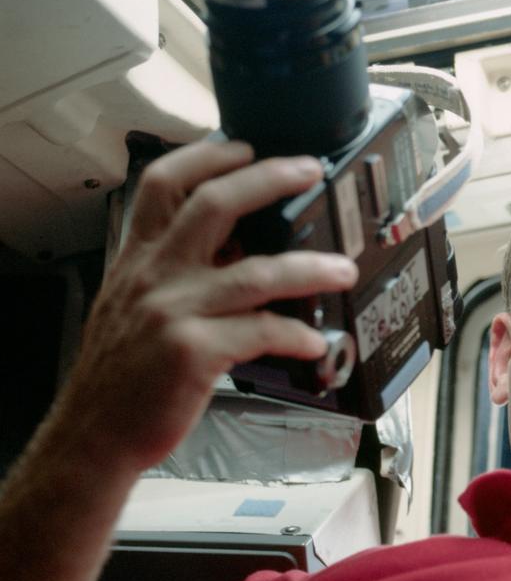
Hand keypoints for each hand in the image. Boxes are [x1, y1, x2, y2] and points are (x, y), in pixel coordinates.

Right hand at [55, 141, 358, 474]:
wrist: (96, 434)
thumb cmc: (123, 374)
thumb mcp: (132, 304)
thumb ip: (172, 270)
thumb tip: (234, 247)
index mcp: (138, 258)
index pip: (162, 184)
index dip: (206, 156)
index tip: (245, 146)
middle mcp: (154, 275)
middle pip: (214, 204)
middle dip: (268, 179)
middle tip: (310, 171)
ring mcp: (173, 312)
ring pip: (256, 273)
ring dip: (310, 268)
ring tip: (343, 269)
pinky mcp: (193, 352)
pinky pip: (261, 333)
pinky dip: (295, 334)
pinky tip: (315, 342)